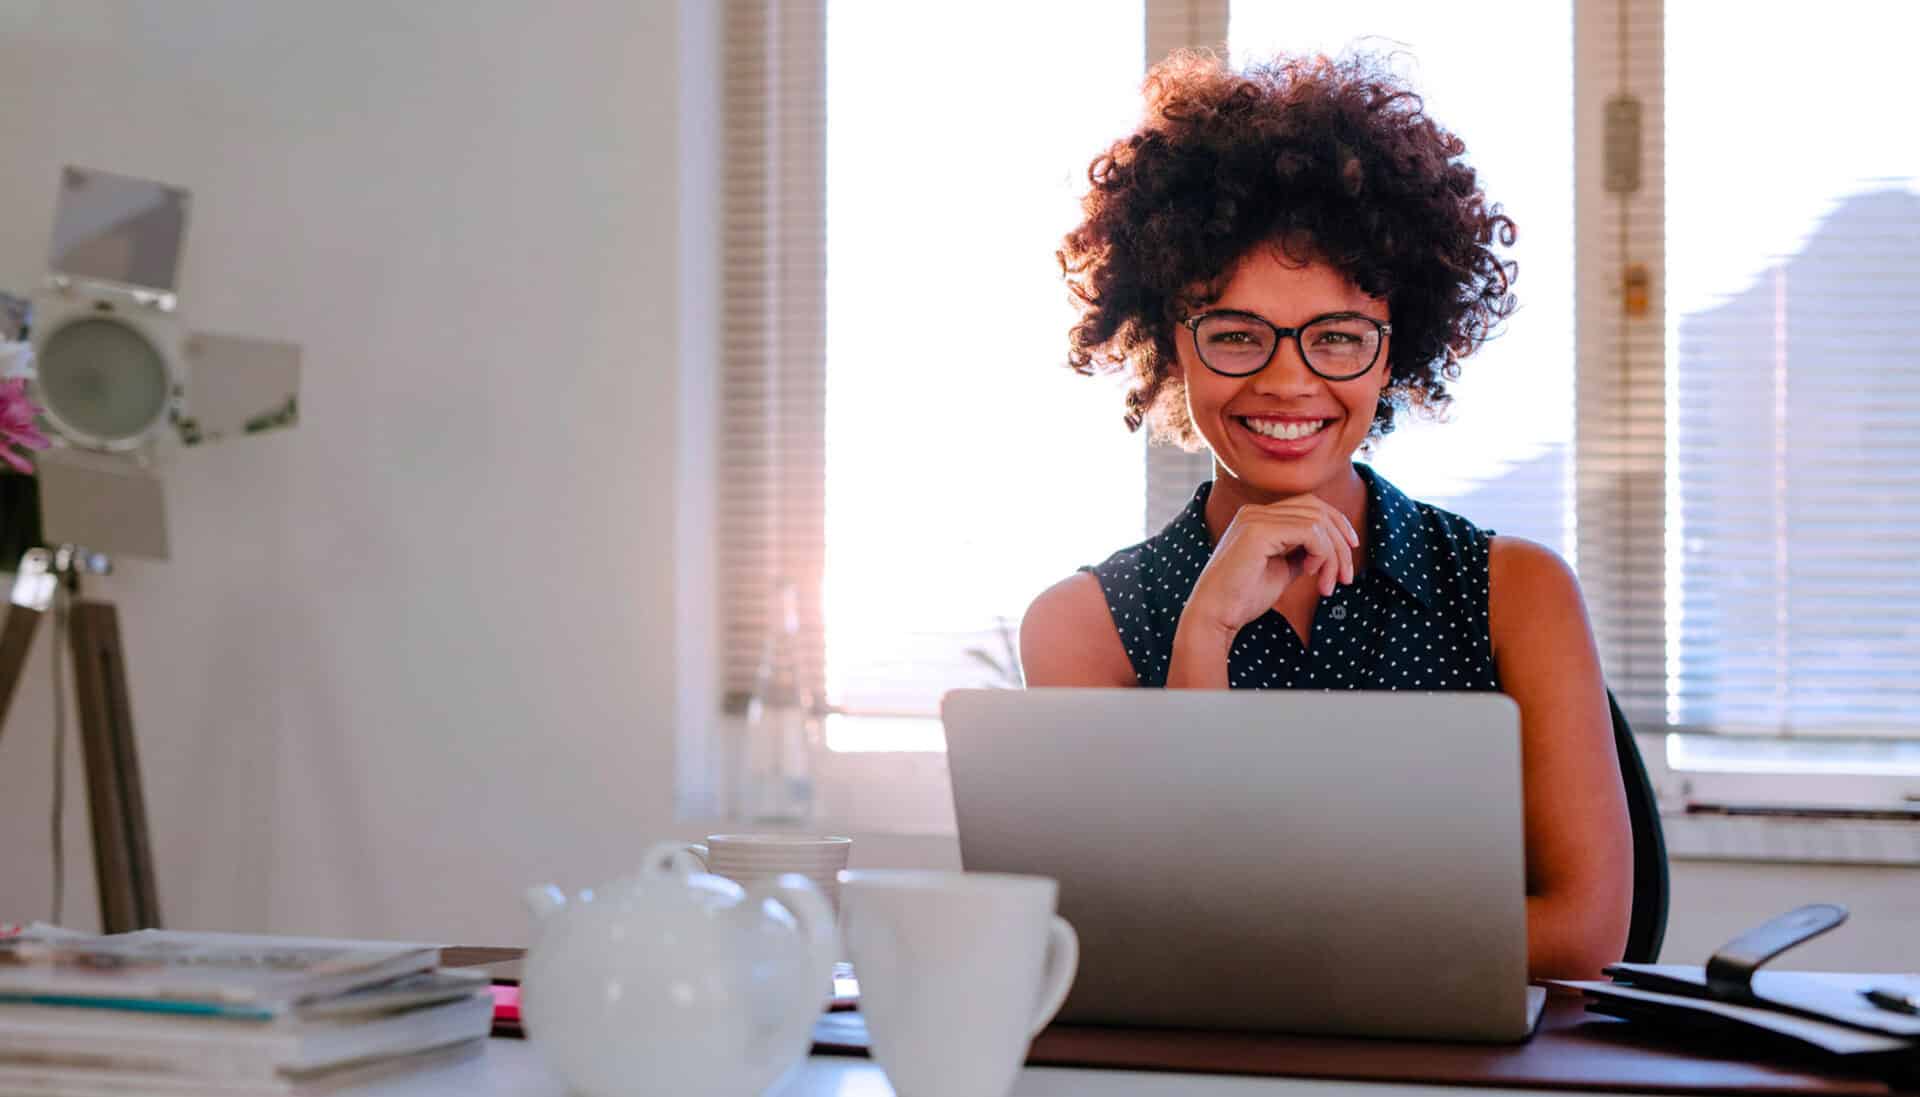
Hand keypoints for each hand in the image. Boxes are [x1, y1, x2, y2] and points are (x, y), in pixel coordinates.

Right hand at [1181, 495, 1359, 638]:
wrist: (1214, 615)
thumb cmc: (1243, 598)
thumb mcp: (1282, 570)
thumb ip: (1301, 553)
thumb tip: (1329, 548)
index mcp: (1258, 516)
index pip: (1309, 506)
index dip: (1337, 526)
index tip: (1349, 555)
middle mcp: (1255, 511)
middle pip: (1318, 509)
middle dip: (1341, 543)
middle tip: (1346, 578)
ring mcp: (1255, 517)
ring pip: (1318, 521)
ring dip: (1333, 556)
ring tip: (1328, 585)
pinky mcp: (1259, 530)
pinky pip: (1310, 532)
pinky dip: (1321, 554)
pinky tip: (1310, 575)